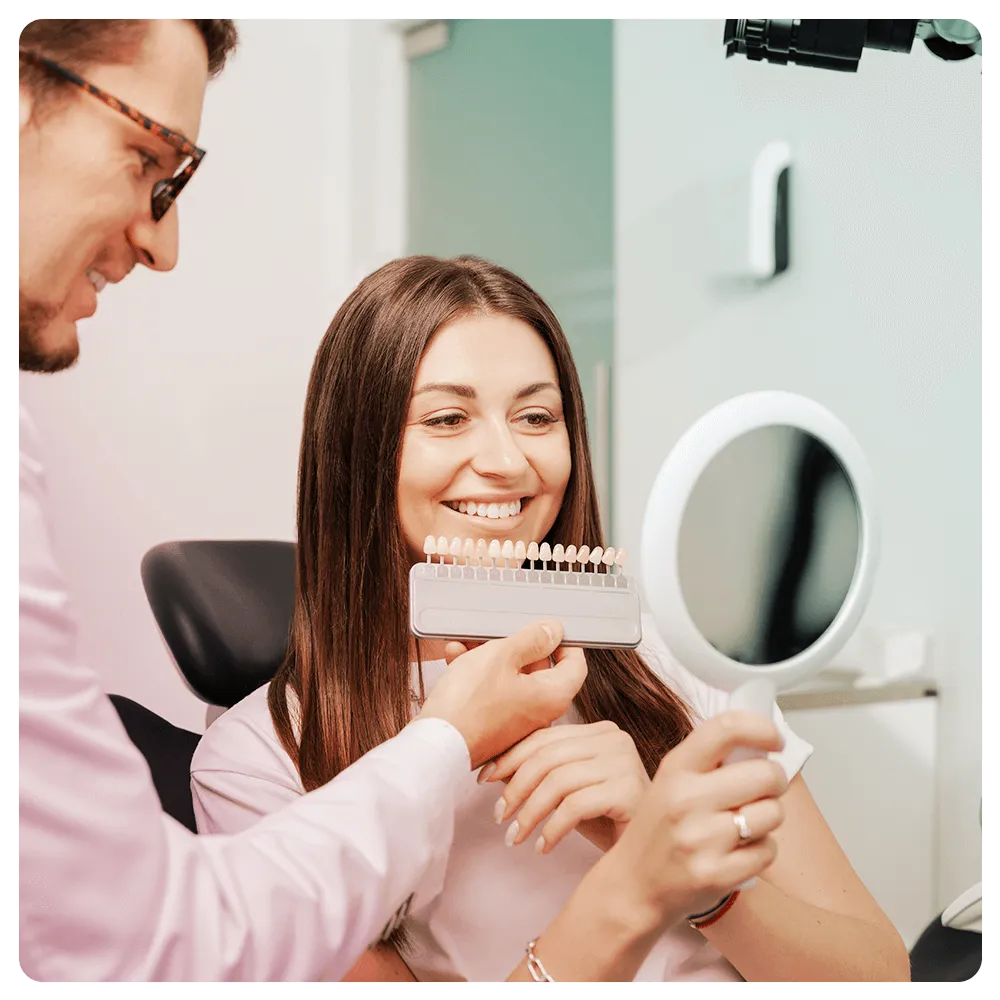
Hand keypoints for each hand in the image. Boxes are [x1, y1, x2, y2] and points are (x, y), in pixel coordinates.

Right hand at [416, 619, 587, 769]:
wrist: (434, 745)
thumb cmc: (468, 705)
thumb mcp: (501, 656)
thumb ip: (531, 639)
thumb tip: (553, 631)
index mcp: (551, 696)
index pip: (575, 664)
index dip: (565, 642)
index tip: (549, 628)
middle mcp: (538, 712)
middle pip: (538, 668)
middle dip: (515, 644)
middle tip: (497, 630)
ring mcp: (514, 720)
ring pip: (510, 677)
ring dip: (489, 655)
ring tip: (468, 642)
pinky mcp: (492, 724)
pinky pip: (492, 691)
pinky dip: (477, 673)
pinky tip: (457, 657)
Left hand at [482, 721, 649, 853]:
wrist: (649, 852)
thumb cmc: (606, 818)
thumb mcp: (569, 788)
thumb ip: (543, 770)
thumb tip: (493, 768)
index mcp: (599, 730)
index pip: (544, 737)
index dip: (510, 757)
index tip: (484, 779)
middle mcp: (614, 739)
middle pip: (547, 757)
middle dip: (515, 787)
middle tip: (499, 816)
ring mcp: (624, 762)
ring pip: (558, 782)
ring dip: (529, 813)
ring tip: (516, 837)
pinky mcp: (630, 791)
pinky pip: (575, 806)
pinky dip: (552, 828)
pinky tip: (543, 847)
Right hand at [602, 710, 788, 925]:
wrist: (634, 884)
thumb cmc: (659, 829)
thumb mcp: (671, 782)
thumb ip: (709, 762)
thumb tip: (763, 745)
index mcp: (676, 768)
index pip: (726, 729)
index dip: (762, 728)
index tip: (775, 738)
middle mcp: (686, 799)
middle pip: (766, 775)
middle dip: (774, 781)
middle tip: (762, 790)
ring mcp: (700, 838)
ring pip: (773, 813)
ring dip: (767, 818)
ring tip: (743, 824)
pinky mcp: (715, 874)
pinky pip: (768, 850)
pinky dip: (762, 850)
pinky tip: (738, 851)